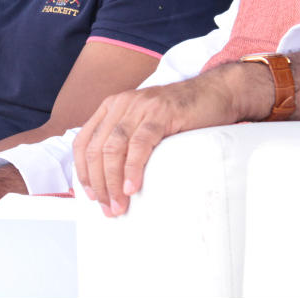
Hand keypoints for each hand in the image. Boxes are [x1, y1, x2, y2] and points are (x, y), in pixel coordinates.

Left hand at [72, 75, 235, 217]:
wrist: (216, 92)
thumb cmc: (181, 113)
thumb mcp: (144, 122)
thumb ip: (126, 140)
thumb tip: (111, 178)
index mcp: (112, 107)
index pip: (83, 142)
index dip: (83, 172)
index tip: (92, 195)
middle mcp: (121, 104)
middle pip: (96, 149)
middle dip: (99, 184)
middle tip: (108, 208)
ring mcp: (140, 107)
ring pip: (113, 148)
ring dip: (113, 181)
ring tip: (120, 204)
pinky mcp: (160, 113)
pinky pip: (139, 143)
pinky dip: (132, 168)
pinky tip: (132, 186)